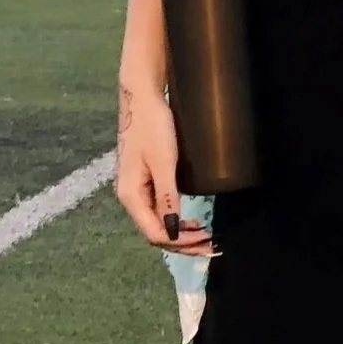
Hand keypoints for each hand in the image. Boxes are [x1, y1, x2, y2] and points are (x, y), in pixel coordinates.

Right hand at [116, 81, 212, 251]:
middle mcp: (130, 196)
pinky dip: (175, 220)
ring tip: (206, 236)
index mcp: (131, 195)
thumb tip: (172, 231)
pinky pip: (158, 209)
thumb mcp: (164, 162)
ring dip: (181, 234)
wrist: (143, 98)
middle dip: (184, 243)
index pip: (156, 233)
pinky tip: (191, 219)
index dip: (183, 243)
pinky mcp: (144, 179)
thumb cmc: (153, 126)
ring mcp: (136, 188)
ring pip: (157, 222)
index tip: (208, 240)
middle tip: (212, 245)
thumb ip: (167, 197)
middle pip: (155, 232)